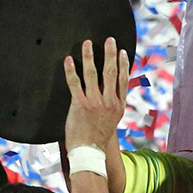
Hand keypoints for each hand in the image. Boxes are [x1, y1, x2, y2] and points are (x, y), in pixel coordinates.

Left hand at [62, 38, 129, 152]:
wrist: (89, 152)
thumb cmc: (98, 138)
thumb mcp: (112, 121)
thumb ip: (113, 105)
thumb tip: (114, 94)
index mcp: (118, 105)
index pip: (123, 80)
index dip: (123, 64)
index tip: (122, 52)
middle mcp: (108, 101)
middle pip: (111, 72)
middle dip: (110, 54)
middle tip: (109, 40)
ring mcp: (94, 102)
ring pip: (93, 74)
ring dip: (90, 56)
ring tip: (87, 43)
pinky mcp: (80, 104)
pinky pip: (74, 83)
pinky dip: (71, 70)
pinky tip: (69, 60)